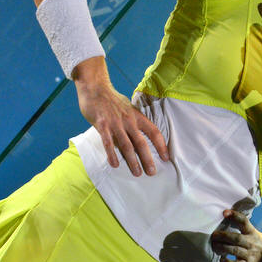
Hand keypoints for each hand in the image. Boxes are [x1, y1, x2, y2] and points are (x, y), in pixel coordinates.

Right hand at [74, 56, 168, 175]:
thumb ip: (133, 122)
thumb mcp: (128, 109)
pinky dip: (112, 154)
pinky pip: (108, 143)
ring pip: (126, 146)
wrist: (95, 88)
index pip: (154, 132)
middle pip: (141, 143)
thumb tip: (138, 137)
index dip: (161, 146)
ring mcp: (115, 123)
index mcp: (137, 117)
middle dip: (148, 159)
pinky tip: (115, 165)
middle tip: (152, 173)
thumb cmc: (112, 100)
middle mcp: (129, 121)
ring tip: (137, 173)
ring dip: (132, 161)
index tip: (166, 158)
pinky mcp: (102, 125)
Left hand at [211, 210, 261, 261]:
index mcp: (251, 231)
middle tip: (213, 235)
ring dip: (223, 247)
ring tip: (214, 245)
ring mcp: (250, 254)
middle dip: (224, 236)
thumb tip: (223, 215)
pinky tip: (221, 259)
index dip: (235, 216)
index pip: (244, 221)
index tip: (225, 212)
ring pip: (236, 250)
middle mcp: (251, 242)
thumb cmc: (254, 240)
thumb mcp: (250, 231)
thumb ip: (239, 225)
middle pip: (237, 238)